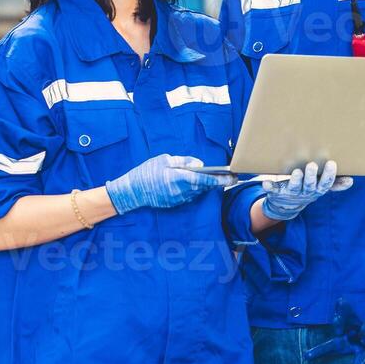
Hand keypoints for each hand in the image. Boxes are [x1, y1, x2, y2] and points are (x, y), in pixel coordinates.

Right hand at [105, 154, 233, 213]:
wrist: (131, 191)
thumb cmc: (146, 172)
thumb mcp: (164, 160)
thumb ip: (183, 161)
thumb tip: (199, 164)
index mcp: (180, 178)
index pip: (205, 179)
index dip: (221, 179)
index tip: (233, 177)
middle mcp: (181, 191)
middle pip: (204, 187)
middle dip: (216, 182)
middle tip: (229, 178)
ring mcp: (178, 199)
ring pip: (197, 192)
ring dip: (204, 186)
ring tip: (213, 179)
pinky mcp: (174, 203)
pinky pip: (188, 196)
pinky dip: (193, 190)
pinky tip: (194, 184)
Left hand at [260, 160, 353, 221]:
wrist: (285, 207)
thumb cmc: (305, 190)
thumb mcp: (319, 188)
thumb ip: (334, 184)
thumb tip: (351, 181)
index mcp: (316, 190)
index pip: (325, 183)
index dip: (329, 175)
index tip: (332, 163)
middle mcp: (304, 192)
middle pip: (309, 185)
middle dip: (311, 177)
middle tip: (312, 165)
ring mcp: (290, 193)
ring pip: (294, 187)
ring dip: (295, 180)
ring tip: (297, 172)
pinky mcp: (276, 192)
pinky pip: (272, 189)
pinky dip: (269, 186)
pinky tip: (265, 182)